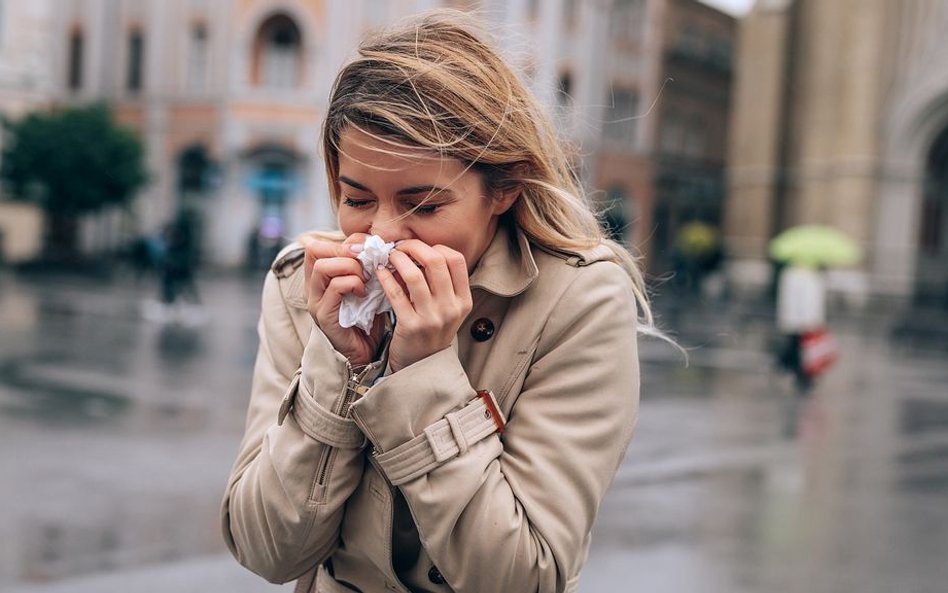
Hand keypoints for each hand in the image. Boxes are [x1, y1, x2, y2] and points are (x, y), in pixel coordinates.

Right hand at [301, 233, 385, 366]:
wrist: (364, 355)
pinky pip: (335, 287)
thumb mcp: (365, 287)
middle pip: (315, 250)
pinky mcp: (324, 315)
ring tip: (365, 279)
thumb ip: (364, 267)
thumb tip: (376, 244)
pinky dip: (353, 284)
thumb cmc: (366, 319)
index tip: (367, 249)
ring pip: (324, 266)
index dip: (344, 241)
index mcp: (318, 279)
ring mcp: (315, 302)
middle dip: (346, 251)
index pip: (317, 245)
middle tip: (367, 263)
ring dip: (350, 267)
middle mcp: (311, 288)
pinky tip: (364, 293)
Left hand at [376, 240, 472, 371]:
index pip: (456, 260)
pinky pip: (396, 293)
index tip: (421, 248)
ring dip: (398, 259)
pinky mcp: (411, 326)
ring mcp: (432, 318)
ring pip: (415, 274)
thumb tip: (419, 251)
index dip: (437, 247)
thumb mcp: (447, 310)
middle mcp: (451, 308)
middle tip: (401, 246)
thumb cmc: (432, 332)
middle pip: (436, 261)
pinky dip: (386, 278)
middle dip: (415, 247)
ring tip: (390, 257)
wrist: (422, 367)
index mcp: (463, 301)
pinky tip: (380, 272)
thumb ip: (441, 284)